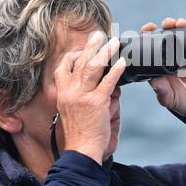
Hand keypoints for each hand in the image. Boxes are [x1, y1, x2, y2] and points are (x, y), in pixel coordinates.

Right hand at [53, 32, 125, 164]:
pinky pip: (108, 82)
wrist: (81, 151)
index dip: (73, 55)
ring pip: (92, 67)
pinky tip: (123, 63)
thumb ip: (81, 95)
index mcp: (62, 93)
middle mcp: (70, 92)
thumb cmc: (79, 133)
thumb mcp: (71, 111)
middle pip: (78, 62)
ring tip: (114, 42)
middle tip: (98, 34)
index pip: (63, 68)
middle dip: (90, 46)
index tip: (83, 49)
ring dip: (104, 52)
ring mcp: (82, 97)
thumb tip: (101, 84)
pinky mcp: (96, 103)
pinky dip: (116, 71)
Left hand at [141, 18, 185, 119]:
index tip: (145, 31)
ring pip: (179, 35)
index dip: (147, 38)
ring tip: (174, 23)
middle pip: (165, 38)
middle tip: (158, 25)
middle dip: (161, 28)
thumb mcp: (169, 98)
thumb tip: (153, 80)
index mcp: (161, 66)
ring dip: (175, 26)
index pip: (152, 48)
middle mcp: (172, 57)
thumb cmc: (183, 102)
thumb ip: (161, 90)